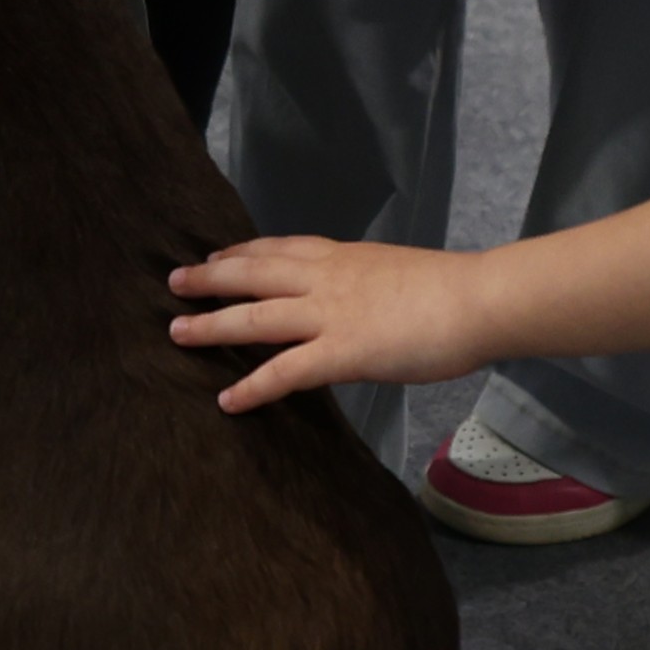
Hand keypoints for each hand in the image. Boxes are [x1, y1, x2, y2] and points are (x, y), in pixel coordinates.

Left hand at [166, 234, 499, 411]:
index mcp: (341, 256)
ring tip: (177, 335)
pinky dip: (252, 387)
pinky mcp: (341, 352)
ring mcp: (329, 314)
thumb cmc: (450, 288)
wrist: (475, 300)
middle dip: (210, 277)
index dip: (242, 251)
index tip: (216, 253)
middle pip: (252, 273)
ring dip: (211, 326)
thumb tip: (362, 296)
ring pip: (254, 317)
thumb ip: (368, 281)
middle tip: (174, 282)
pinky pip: (285, 371)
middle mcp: (325, 278)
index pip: (279, 247)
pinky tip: (227, 401)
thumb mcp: (396, 270)